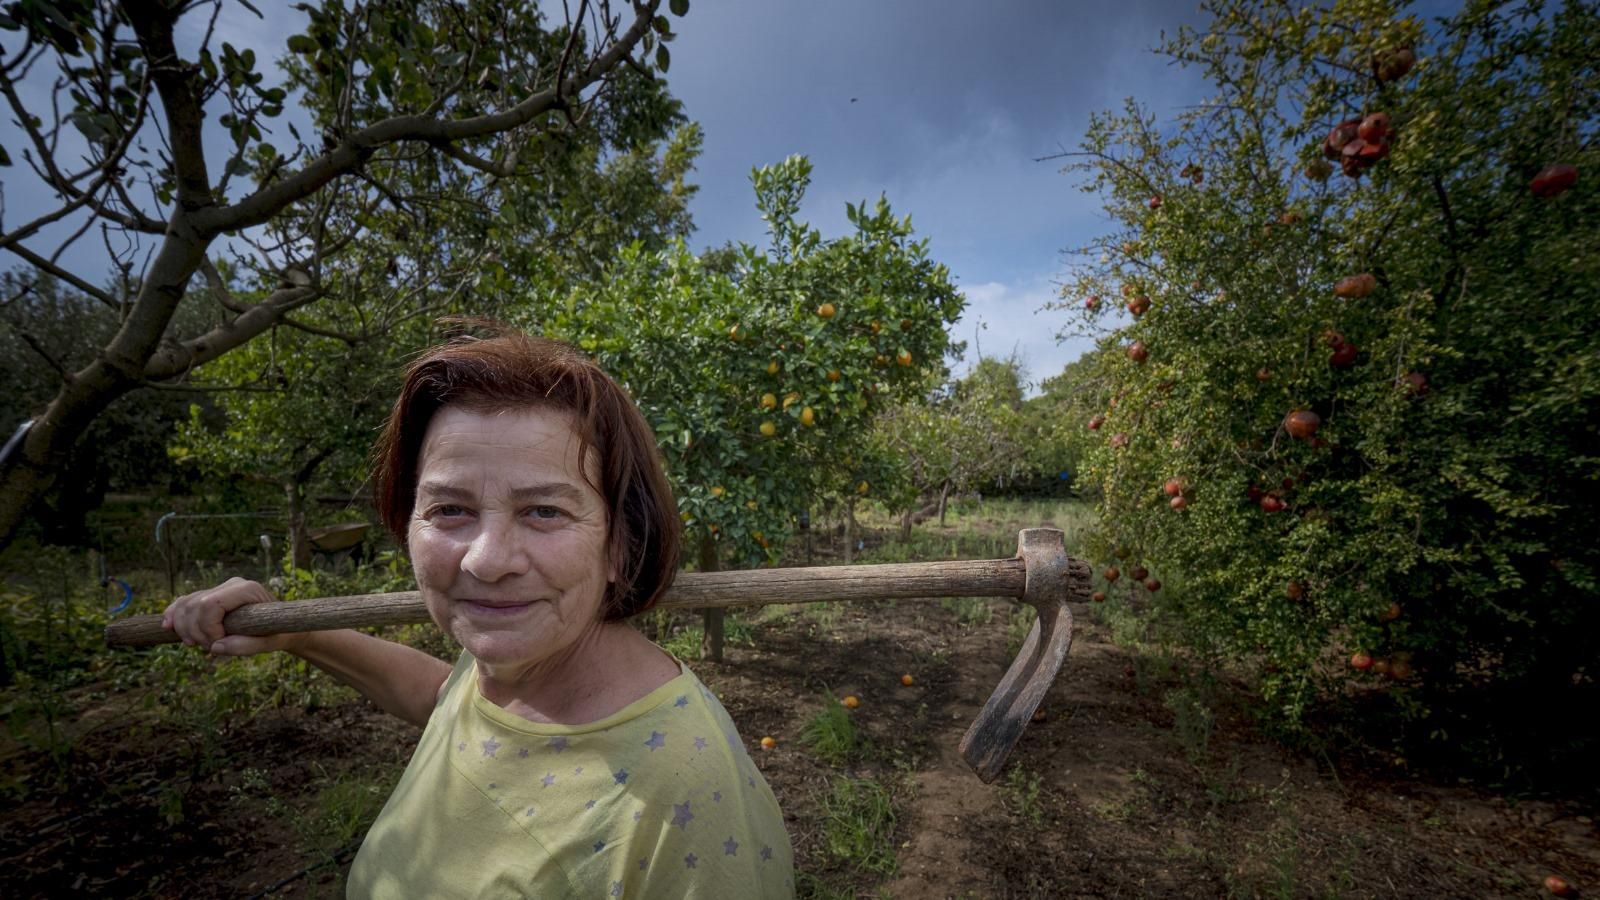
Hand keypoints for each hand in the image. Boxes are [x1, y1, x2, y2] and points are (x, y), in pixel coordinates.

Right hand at [162, 577, 298, 656]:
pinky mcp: (211, 597)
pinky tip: (168, 627)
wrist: (283, 626)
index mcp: (247, 590)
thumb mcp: (270, 644)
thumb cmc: (279, 633)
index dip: (207, 628)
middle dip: (196, 632)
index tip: (218, 644)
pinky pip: (184, 603)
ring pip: (185, 605)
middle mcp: (231, 585)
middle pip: (194, 605)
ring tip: (198, 644)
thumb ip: (246, 646)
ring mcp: (220, 589)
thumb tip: (215, 647)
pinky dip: (175, 616)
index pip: (210, 604)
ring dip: (184, 628)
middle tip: (211, 648)